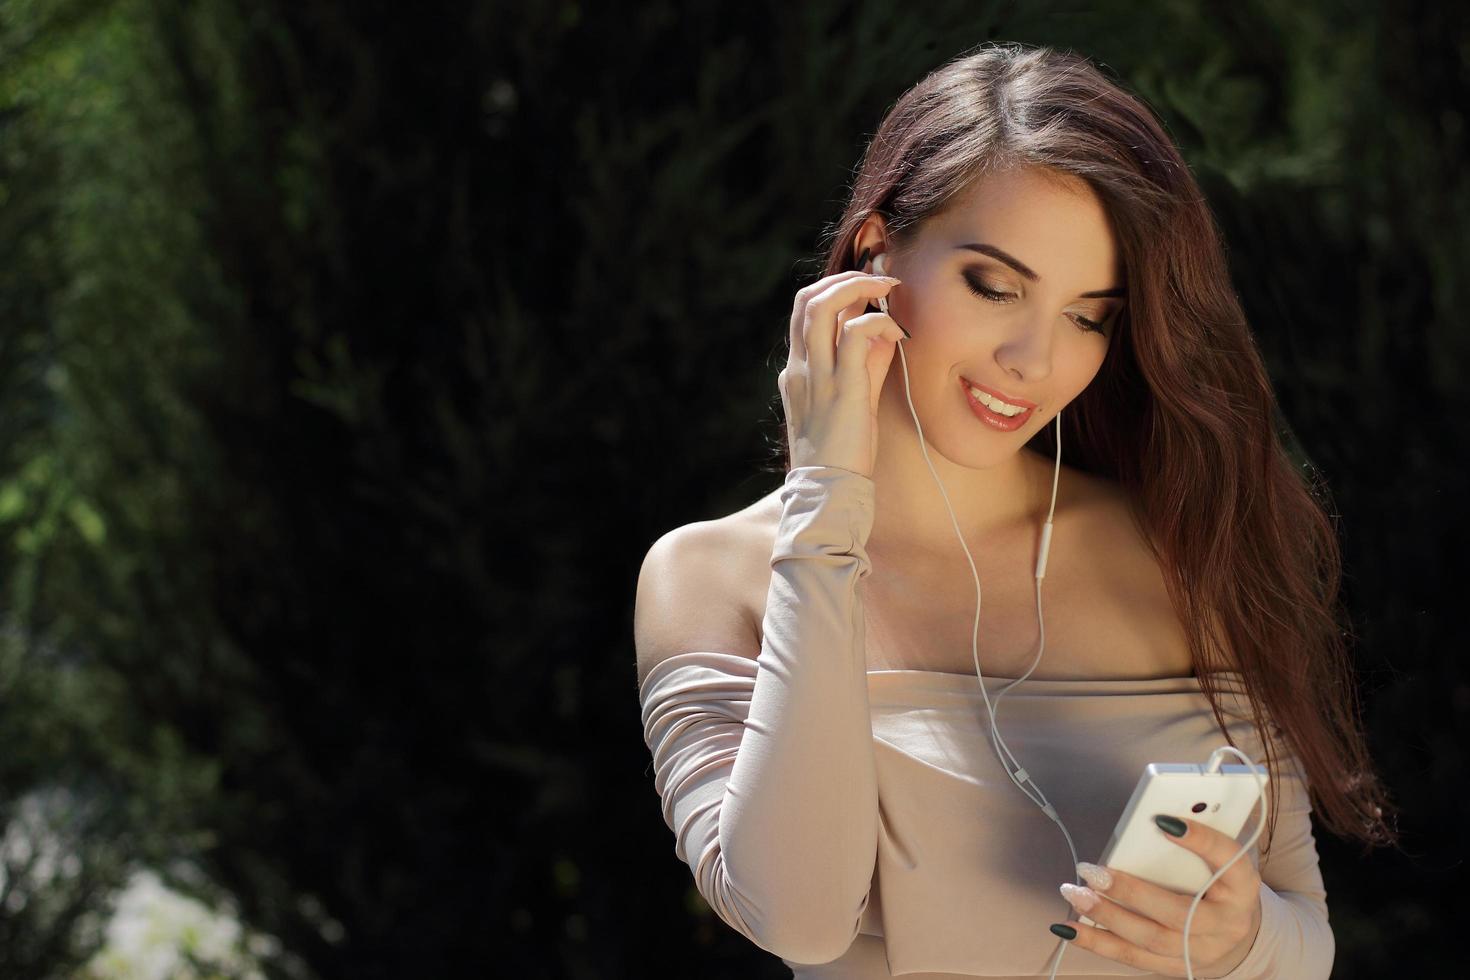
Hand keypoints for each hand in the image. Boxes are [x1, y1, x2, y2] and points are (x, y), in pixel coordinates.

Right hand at [778, 269, 905, 477]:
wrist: (829, 492)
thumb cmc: (842, 453)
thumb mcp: (852, 400)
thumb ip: (866, 364)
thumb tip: (886, 332)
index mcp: (797, 372)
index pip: (804, 313)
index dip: (835, 288)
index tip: (867, 285)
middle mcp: (800, 368)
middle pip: (806, 299)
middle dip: (844, 278)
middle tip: (878, 280)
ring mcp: (817, 377)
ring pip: (822, 305)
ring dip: (858, 287)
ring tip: (887, 290)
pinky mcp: (843, 388)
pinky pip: (858, 335)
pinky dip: (880, 322)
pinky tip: (898, 332)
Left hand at [1053, 816, 1262, 977]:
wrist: (1239, 936)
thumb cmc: (1220, 886)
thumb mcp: (1219, 859)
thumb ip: (1194, 841)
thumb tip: (1153, 819)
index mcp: (1242, 887)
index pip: (1226, 859)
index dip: (1200, 840)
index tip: (1163, 819)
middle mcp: (1227, 923)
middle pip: (1176, 912)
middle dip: (1129, 892)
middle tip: (1092, 871)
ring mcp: (1201, 951)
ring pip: (1150, 939)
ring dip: (1106, 916)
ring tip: (1075, 893)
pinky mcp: (1176, 967)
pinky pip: (1133, 957)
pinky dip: (1098, 943)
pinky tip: (1070, 928)